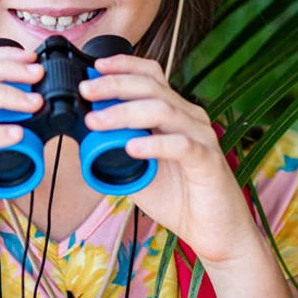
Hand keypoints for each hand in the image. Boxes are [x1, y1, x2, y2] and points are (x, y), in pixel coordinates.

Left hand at [79, 54, 261, 265]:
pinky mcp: (208, 161)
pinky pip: (181, 145)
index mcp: (174, 113)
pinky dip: (154, 143)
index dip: (124, 65)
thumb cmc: (177, 197)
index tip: (94, 67)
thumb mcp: (137, 169)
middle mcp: (189, 117)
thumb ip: (116, 151)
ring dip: (124, 113)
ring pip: (163, 110)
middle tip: (86, 90)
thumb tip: (83, 137)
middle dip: (115, 85)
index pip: (151, 75)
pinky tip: (131, 147)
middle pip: (152, 87)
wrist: (215, 232)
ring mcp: (201, 137)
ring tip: (96, 122)